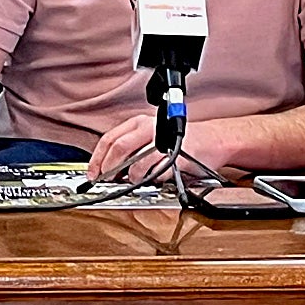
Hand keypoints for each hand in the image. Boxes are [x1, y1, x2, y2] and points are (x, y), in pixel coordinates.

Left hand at [87, 114, 234, 184]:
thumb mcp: (151, 138)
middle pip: (118, 148)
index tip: (92, 173)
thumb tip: (109, 169)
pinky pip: (155, 169)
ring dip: (129, 175)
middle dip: (108, 168)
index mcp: (138, 123)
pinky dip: (149, 177)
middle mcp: (148, 127)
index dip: (97, 158)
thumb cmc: (181, 142)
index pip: (109, 139)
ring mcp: (162, 139)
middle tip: (106, 181)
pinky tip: (151, 178)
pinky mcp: (176, 153)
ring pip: (134, 159)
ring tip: (131, 181)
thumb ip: (131, 149)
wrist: (212, 141)